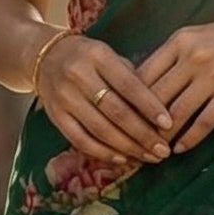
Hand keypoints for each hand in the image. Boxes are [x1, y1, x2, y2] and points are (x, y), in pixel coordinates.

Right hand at [33, 33, 173, 170]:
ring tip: (149, 157)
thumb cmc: (89, 58)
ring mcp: (64, 97)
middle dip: (143, 135)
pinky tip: (122, 158)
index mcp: (98, 55)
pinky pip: (80, 140)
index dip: (150, 107)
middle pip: (115, 112)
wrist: (44, 57)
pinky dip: (103, 152)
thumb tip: (159, 112)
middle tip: (163, 150)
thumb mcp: (110, 56)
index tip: (169, 124)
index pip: (128, 85)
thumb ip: (132, 78)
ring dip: (127, 148)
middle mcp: (78, 75)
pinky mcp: (54, 115)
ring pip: (100, 129)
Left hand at [139, 11, 213, 153]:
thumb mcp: (202, 35)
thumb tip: (146, 80)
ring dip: (162, 136)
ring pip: (175, 113)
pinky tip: (179, 149)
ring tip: (153, 149)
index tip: (121, 117)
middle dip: (140, 123)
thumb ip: (175, 54)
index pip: (142, 74)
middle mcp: (192, 56)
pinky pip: (203, 123)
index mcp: (180, 40)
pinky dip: (188, 139)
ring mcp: (212, 76)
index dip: (128, 99)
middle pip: (154, 97)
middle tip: (131, 141)